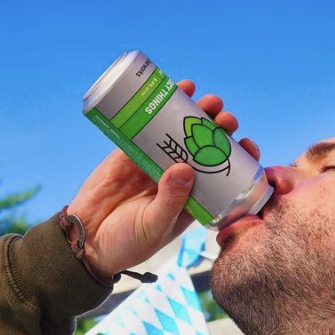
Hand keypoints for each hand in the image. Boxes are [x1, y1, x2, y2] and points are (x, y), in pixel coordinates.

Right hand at [66, 81, 259, 280]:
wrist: (86, 242)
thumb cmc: (127, 243)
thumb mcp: (154, 226)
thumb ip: (171, 200)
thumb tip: (186, 168)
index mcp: (191, 199)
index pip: (221, 174)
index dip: (237, 157)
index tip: (247, 145)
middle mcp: (177, 178)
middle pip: (204, 147)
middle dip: (218, 129)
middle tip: (225, 119)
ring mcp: (153, 163)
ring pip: (180, 132)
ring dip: (196, 113)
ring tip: (209, 101)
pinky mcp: (129, 152)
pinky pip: (148, 126)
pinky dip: (161, 108)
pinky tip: (176, 91)